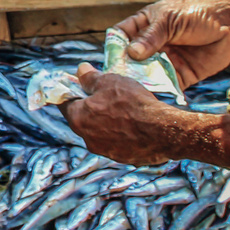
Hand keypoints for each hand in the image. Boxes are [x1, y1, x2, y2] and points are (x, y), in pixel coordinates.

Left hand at [59, 64, 185, 165]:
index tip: (81, 86)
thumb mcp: (110, 82)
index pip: (65, 104)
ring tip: (124, 111)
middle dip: (92, 108)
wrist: (163, 131)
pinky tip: (135, 125)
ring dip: (107, 123)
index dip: (73, 93)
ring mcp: (106, 151)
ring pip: (101, 133)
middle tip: (106, 97)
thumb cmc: (133, 103)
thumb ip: (90, 78)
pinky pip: (118, 143)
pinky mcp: (124, 159)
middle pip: (83, 119)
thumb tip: (80, 70)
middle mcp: (88, 139)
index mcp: (78, 119)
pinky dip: (122, 135)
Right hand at [113, 0, 229, 88]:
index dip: (114, 46)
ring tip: (135, 92)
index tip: (110, 58)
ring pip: (147, 74)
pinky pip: (167, 86)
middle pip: (132, 59)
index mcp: (145, 25)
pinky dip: (161, 92)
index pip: (122, 36)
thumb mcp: (169, 20)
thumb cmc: (197, 12)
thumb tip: (131, 53)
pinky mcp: (182, 74)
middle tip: (119, 81)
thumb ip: (151, 37)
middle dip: (125, 69)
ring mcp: (166, 60)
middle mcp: (153, 45)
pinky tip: (155, 98)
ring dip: (142, 82)